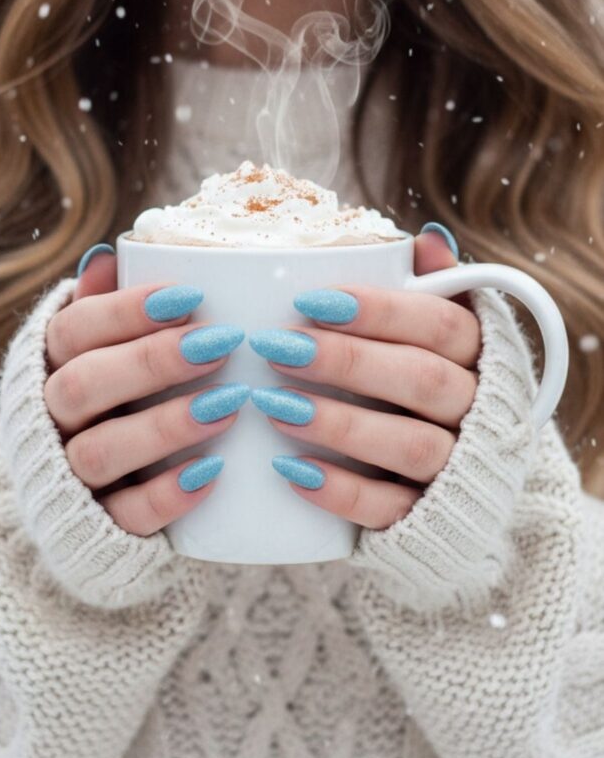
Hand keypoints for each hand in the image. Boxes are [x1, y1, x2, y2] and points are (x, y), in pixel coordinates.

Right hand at [43, 245, 248, 536]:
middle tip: (221, 344)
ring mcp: (71, 475)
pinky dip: (167, 494)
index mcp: (52, 365)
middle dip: (153, 362)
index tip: (189, 295)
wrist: (79, 495)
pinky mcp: (99, 525)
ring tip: (230, 404)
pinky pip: (126, 514)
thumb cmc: (111, 397)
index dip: (126, 311)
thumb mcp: (99, 351)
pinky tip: (213, 470)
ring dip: (166, 425)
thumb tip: (109, 256)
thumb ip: (104, 306)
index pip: (73, 331)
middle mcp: (52, 419)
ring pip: (101, 451)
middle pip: (82, 387)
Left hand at [248, 229, 482, 528]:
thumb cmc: (436, 382)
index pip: (440, 324)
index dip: (379, 311)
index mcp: (482, 355)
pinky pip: (391, 508)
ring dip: (340, 425)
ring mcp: (458, 468)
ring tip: (274, 407)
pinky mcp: (429, 518)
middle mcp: (478, 410)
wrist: (469, 480)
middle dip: (347, 362)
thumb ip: (437, 287)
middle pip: (423, 381)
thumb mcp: (445, 334)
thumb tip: (428, 239)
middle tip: (277, 348)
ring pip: (410, 446)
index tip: (310, 301)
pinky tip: (292, 471)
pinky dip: (342, 492)